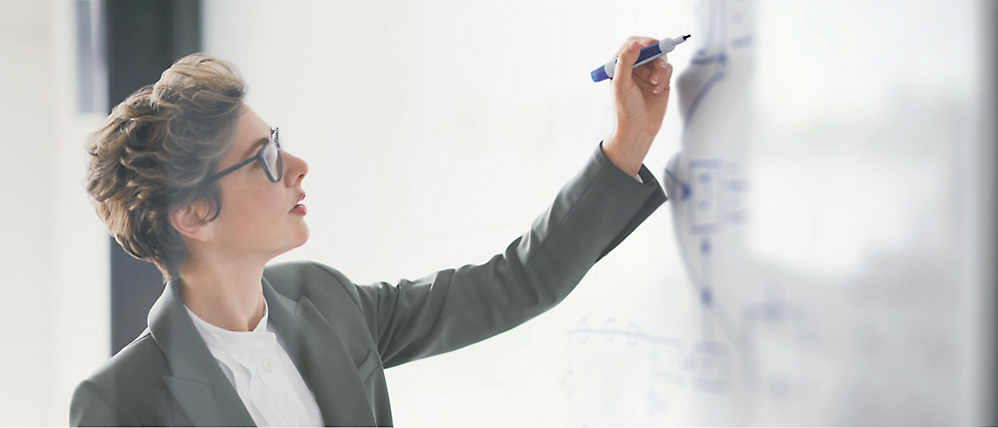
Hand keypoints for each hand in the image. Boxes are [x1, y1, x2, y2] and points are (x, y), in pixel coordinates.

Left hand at [603, 37, 673, 176]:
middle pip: (650, 49)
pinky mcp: (661, 81)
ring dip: (660, 70)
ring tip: (654, 84)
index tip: (652, 45)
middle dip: (655, 56)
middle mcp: (635, 67)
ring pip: (661, 59)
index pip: (632, 44)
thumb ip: (626, 62)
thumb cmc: (625, 109)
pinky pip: (667, 70)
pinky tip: (656, 90)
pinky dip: (664, 79)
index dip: (643, 42)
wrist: (638, 129)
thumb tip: (635, 44)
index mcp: (620, 65)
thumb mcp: (621, 84)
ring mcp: (648, 73)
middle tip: (658, 65)